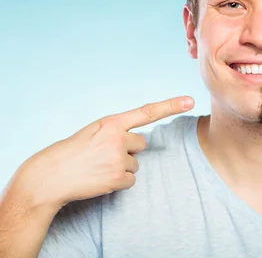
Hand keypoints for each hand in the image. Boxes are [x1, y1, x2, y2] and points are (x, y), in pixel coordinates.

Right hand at [14, 96, 194, 210]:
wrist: (49, 177)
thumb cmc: (71, 152)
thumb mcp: (92, 132)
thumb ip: (116, 131)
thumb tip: (139, 141)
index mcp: (111, 122)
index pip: (147, 112)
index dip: (170, 105)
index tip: (190, 101)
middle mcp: (118, 138)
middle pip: (141, 144)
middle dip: (128, 150)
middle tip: (103, 155)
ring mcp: (119, 158)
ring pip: (135, 164)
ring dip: (121, 167)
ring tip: (97, 167)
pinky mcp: (118, 178)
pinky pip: (131, 180)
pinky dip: (119, 182)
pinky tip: (101, 179)